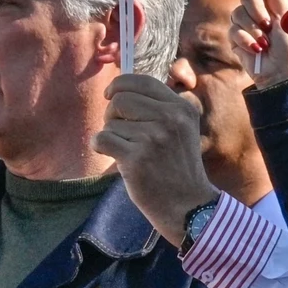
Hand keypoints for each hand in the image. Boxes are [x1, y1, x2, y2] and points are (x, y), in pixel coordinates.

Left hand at [92, 74, 219, 245]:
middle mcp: (170, 119)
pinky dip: (100, 146)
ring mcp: (153, 138)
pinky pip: (102, 139)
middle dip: (112, 113)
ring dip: (112, 135)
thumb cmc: (178, 166)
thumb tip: (121, 87)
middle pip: (120, 99)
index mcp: (182, 108)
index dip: (120, 84)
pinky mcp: (136, 159)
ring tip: (128, 151)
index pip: (142, 81)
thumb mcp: (182, 129)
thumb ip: (160, 106)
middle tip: (119, 130)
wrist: (187, 206)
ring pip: (111, 122)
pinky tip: (113, 156)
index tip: (110, 95)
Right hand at [229, 0, 287, 87]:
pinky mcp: (235, 38)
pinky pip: (233, 30)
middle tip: (268, 24)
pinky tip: (257, 49)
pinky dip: (246, 40)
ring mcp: (244, 23)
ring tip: (265, 42)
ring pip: (237, 13)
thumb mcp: (287, 19)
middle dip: (256, 9)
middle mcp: (256, 10)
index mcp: (271, 2)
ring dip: (253, 29)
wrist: (280, 73)